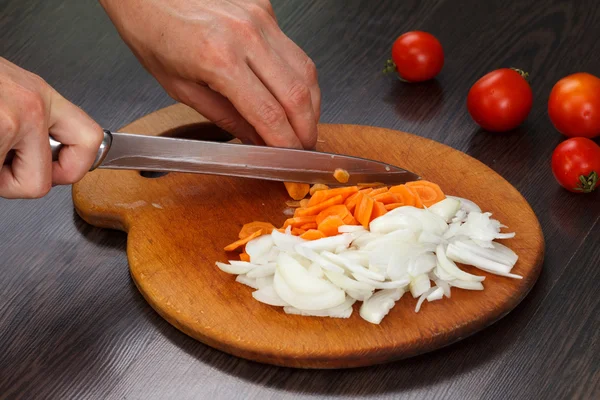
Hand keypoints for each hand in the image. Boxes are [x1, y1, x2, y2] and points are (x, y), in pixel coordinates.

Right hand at [0, 58, 103, 198]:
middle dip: (12, 183)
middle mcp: (31, 107)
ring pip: (11, 186)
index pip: (91, 140)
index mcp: (41, 96)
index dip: (74, 168)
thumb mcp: (10, 92)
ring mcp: (8, 121)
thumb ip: (32, 124)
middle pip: (42, 184)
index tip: (56, 172)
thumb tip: (45, 158)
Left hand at [99, 0, 320, 148]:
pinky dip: (299, 78)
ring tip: (304, 126)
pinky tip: (292, 94)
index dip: (285, 143)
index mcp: (219, 59)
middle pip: (298, 94)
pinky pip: (294, 51)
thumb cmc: (153, 33)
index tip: (290, 160)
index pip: (269, 114)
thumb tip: (257, 140)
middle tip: (305, 148)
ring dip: (311, 105)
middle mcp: (246, 35)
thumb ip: (225, 117)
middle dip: (307, 129)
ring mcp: (260, 19)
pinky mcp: (266, 10)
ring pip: (306, 71)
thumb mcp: (181, 89)